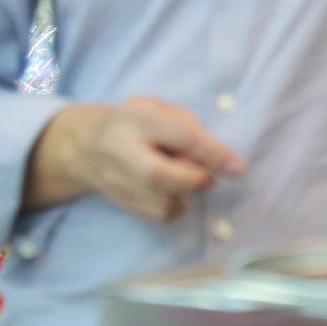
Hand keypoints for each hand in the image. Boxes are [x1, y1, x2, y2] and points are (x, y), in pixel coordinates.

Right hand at [30, 97, 245, 223]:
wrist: (88, 146)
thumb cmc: (138, 123)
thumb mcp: (161, 109)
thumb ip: (187, 127)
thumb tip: (213, 158)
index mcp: (138, 119)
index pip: (180, 137)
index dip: (212, 154)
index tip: (238, 168)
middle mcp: (121, 151)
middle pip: (159, 176)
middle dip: (194, 181)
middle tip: (209, 178)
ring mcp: (116, 181)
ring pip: (161, 203)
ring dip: (187, 195)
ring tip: (184, 178)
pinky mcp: (121, 203)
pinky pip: (158, 216)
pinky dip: (176, 207)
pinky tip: (173, 192)